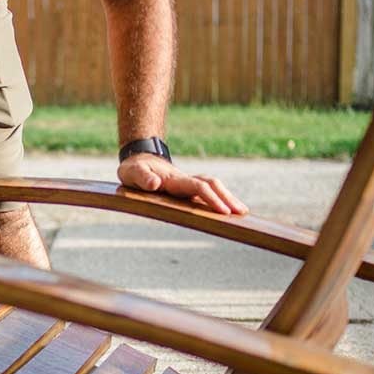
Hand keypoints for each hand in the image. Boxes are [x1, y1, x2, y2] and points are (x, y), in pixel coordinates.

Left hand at [118, 153, 249, 215]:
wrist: (138, 160)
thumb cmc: (133, 169)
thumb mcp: (131, 173)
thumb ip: (142, 178)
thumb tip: (155, 184)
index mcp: (174, 179)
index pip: (198, 187)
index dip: (211, 198)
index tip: (223, 212)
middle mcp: (185, 180)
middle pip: (212, 184)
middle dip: (227, 198)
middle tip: (242, 213)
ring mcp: (188, 184)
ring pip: (213, 187)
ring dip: (227, 197)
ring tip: (241, 212)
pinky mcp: (187, 188)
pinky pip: (207, 192)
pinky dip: (220, 198)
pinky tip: (227, 209)